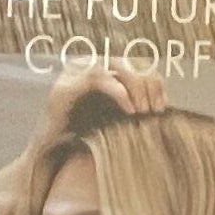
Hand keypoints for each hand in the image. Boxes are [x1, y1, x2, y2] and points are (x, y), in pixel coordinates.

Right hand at [34, 60, 166, 149]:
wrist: (51, 153)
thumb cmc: (83, 137)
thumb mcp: (113, 116)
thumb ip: (132, 105)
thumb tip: (163, 105)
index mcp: (100, 68)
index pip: (134, 64)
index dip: (153, 81)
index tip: (162, 106)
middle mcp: (87, 63)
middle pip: (129, 62)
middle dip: (148, 84)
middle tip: (155, 110)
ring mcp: (75, 71)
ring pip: (116, 66)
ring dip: (136, 87)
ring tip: (143, 111)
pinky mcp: (67, 84)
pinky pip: (99, 78)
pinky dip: (119, 92)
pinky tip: (130, 110)